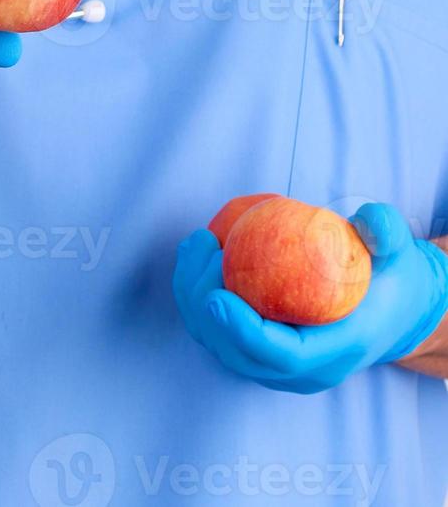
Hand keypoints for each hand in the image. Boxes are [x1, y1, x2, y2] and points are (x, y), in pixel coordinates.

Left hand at [173, 203, 447, 393]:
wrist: (387, 310)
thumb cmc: (387, 276)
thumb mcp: (399, 253)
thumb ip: (387, 232)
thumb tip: (366, 222)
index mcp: (335, 351)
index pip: (282, 356)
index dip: (244, 332)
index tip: (217, 295)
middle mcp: (302, 370)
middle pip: (237, 352)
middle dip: (206, 303)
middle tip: (206, 246)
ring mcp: (276, 366)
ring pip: (217, 342)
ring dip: (193, 295)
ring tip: (196, 243)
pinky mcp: (258, 352)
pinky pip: (215, 330)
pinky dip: (196, 294)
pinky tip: (196, 252)